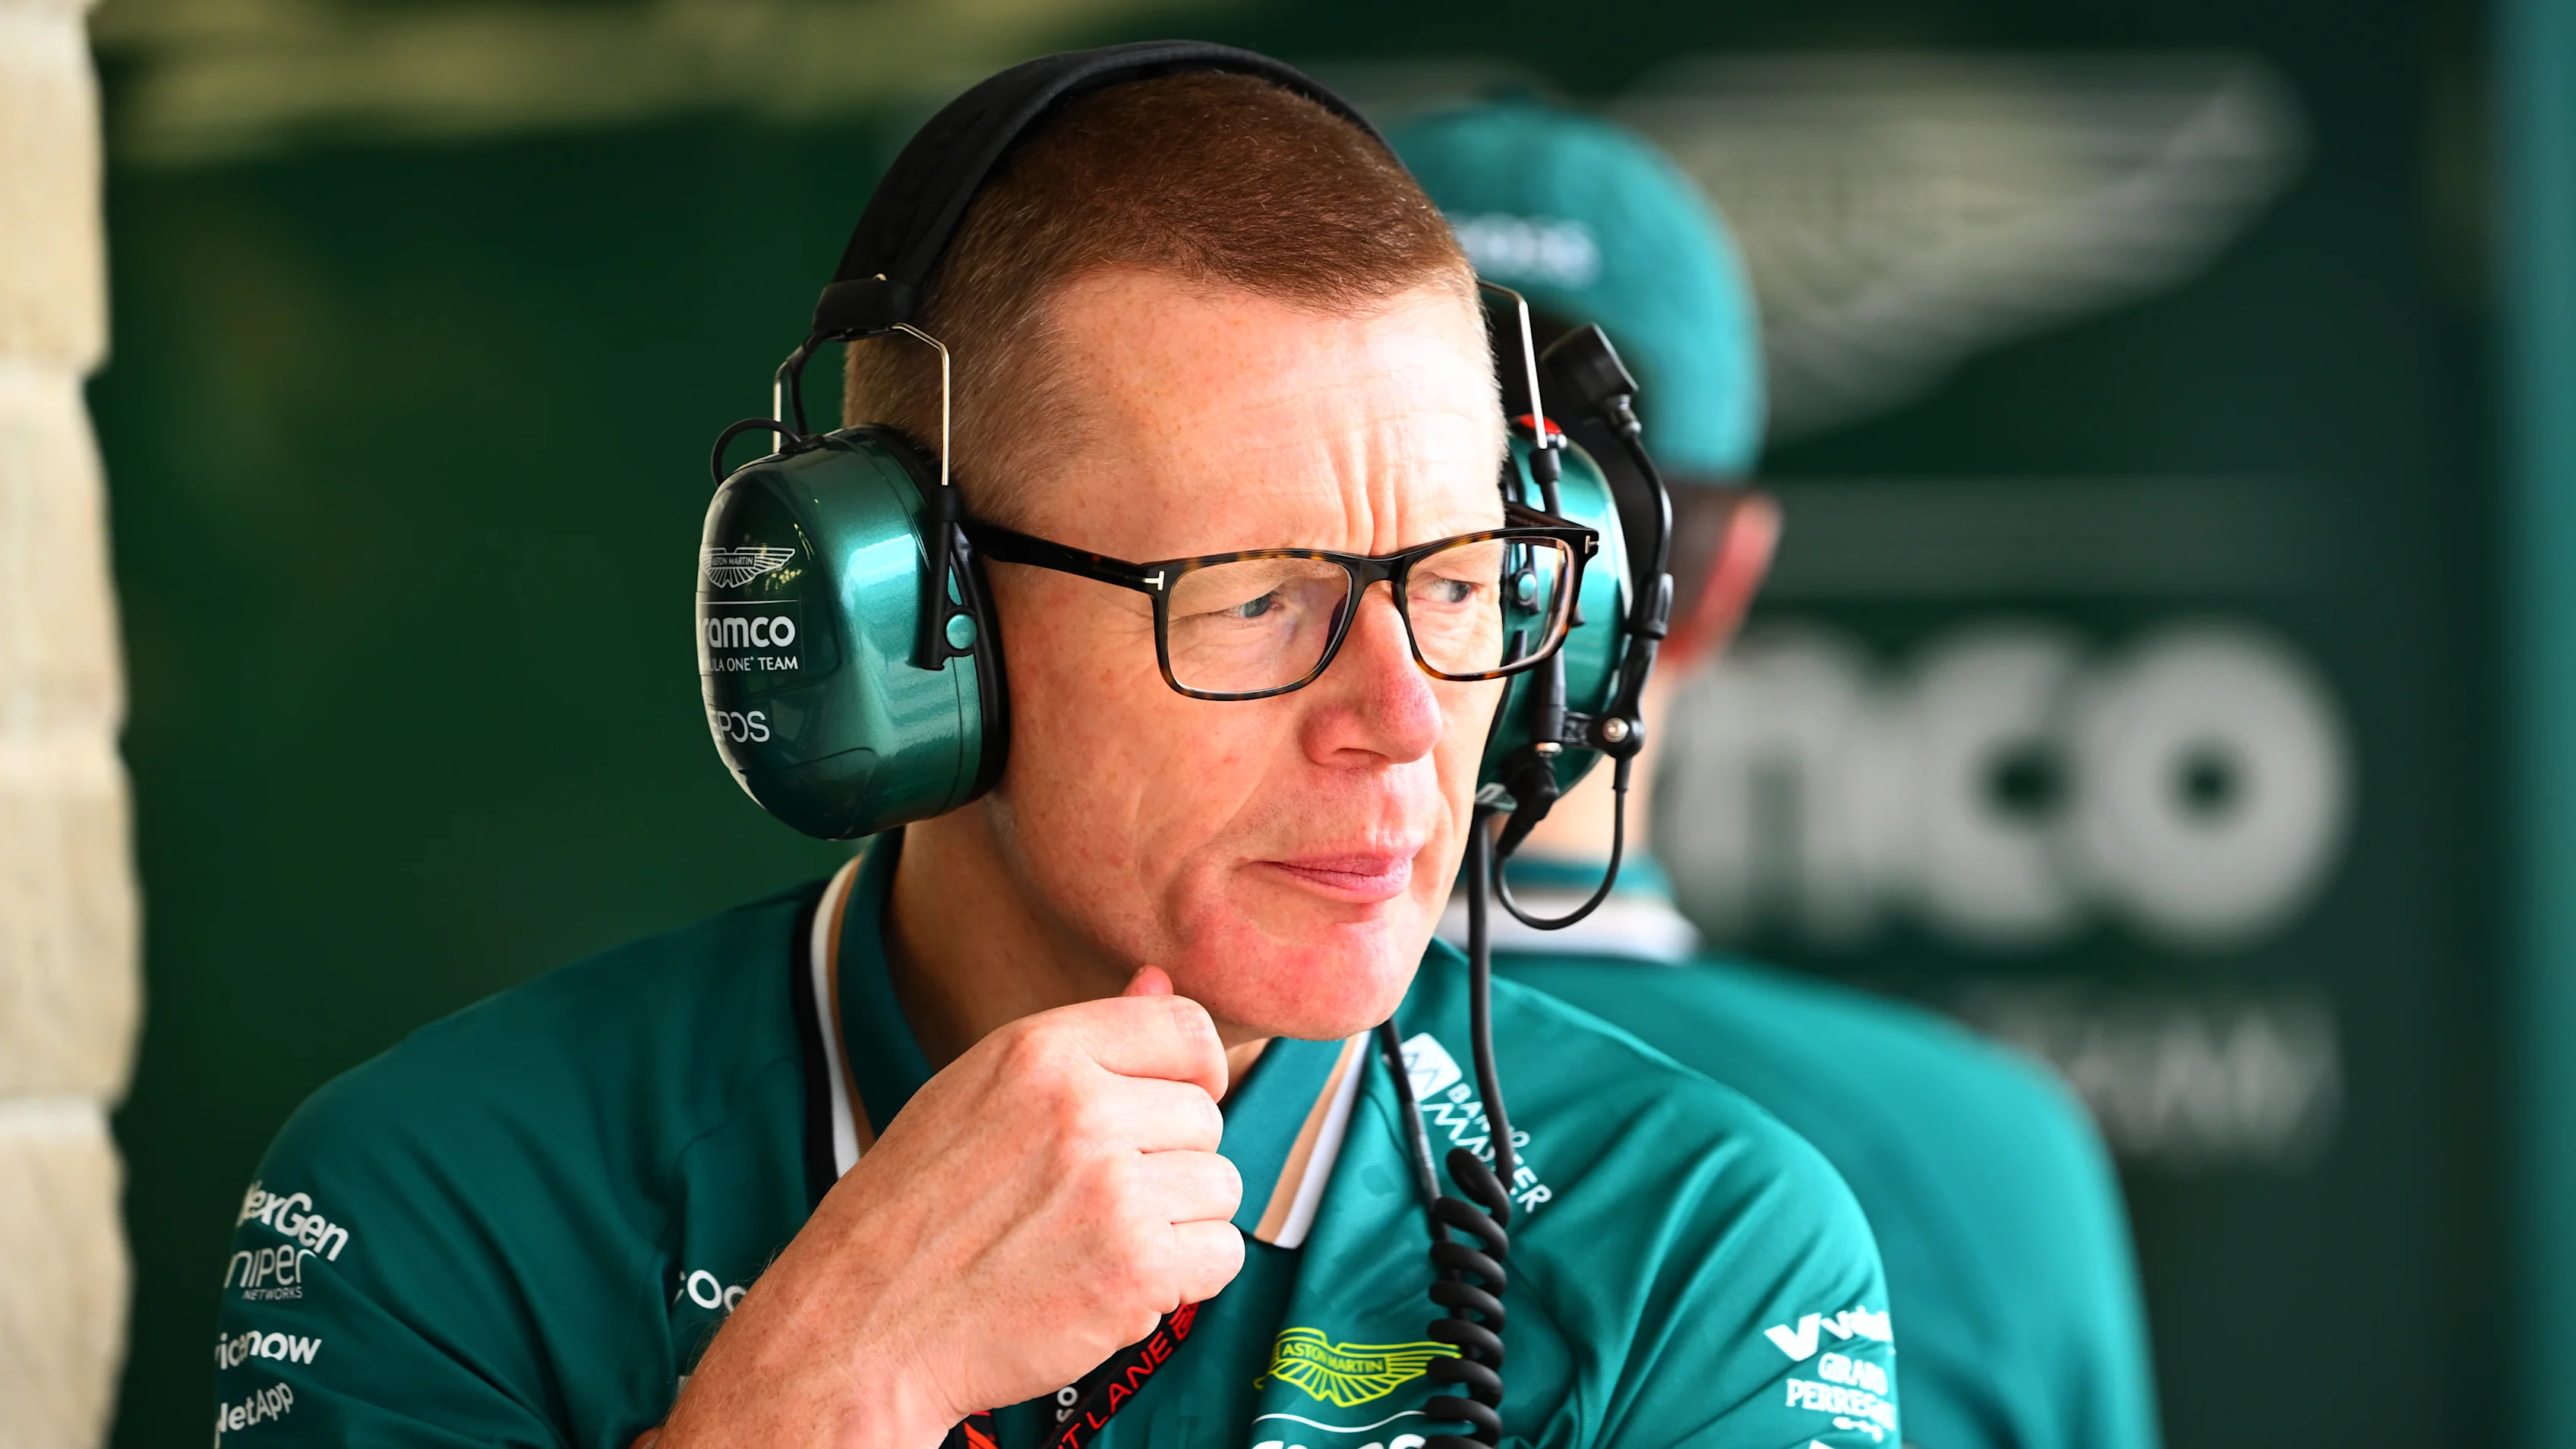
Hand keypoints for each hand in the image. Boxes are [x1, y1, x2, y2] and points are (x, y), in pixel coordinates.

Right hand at [657, 968, 1243, 1448]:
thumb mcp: (980, 1091)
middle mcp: (1084, 1108)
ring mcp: (1115, 1190)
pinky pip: (1220, 1255)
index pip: (1185, 1028)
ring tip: (1097, 1241)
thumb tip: (1161, 978)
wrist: (865, 1326)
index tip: (1160, 1112)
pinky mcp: (1137, 1269)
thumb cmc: (920, 1208)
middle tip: (1094, 1200)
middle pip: (1206, 1116)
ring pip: (1220, 1187)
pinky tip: (1111, 1282)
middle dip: (1168, 1161)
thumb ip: (1084, 1041)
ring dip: (1177, 1223)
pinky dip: (1181, 1279)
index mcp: (1041, 1050)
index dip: (1189, 1074)